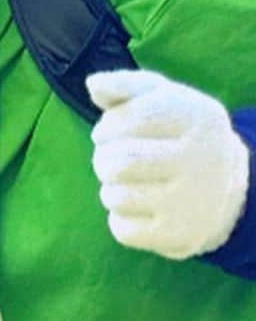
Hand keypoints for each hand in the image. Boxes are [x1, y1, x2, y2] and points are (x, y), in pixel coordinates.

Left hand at [86, 69, 249, 259]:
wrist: (226, 190)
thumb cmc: (179, 136)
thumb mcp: (162, 99)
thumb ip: (125, 86)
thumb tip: (93, 84)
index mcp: (199, 118)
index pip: (132, 119)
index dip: (107, 126)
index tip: (107, 132)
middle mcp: (200, 160)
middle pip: (118, 162)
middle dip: (102, 159)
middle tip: (112, 160)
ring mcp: (191, 202)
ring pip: (115, 196)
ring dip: (109, 189)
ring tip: (128, 183)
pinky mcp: (179, 236)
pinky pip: (121, 229)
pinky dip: (119, 218)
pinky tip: (139, 208)